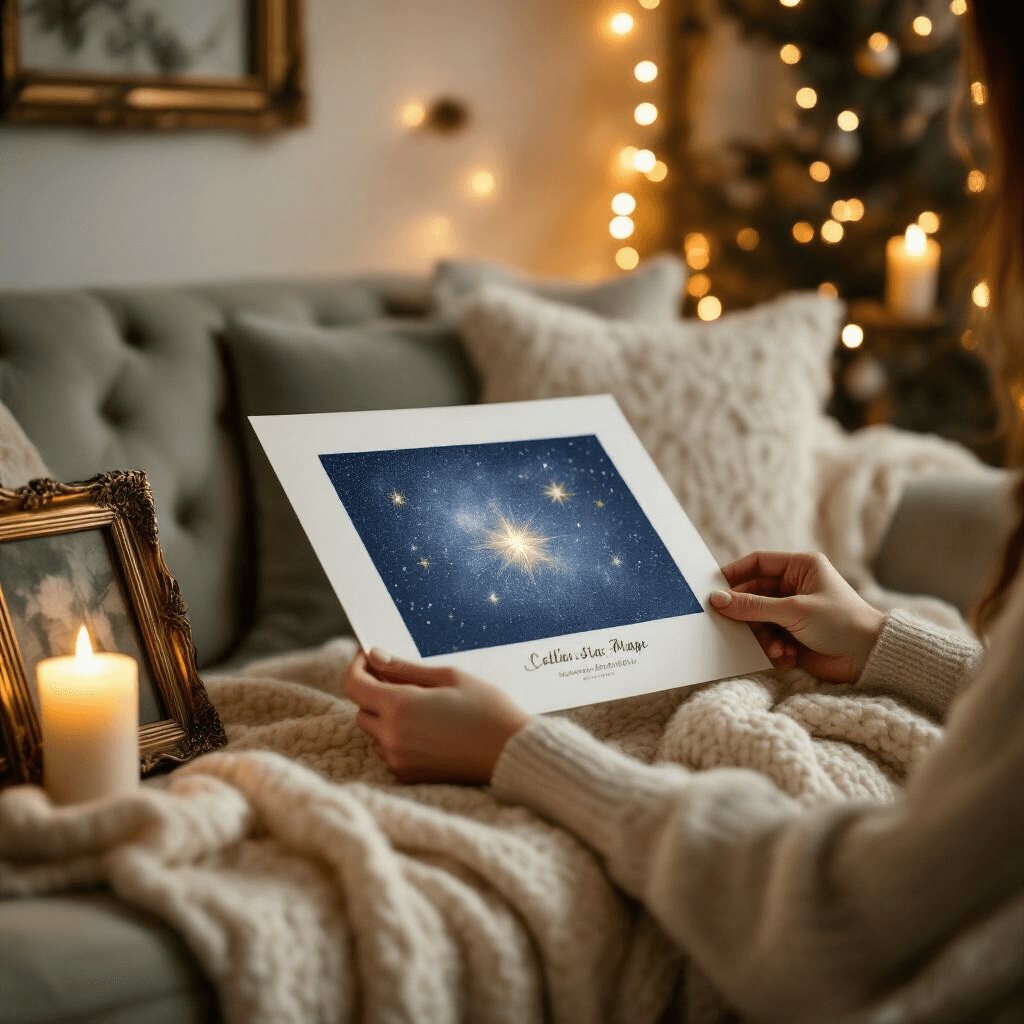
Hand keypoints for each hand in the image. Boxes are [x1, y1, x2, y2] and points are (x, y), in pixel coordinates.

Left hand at [344, 648, 531, 783]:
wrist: (510, 752)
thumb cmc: (486, 708)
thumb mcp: (447, 677)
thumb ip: (404, 668)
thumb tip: (374, 656)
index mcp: (400, 707)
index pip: (354, 684)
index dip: (357, 665)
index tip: (369, 655)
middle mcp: (393, 736)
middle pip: (362, 708)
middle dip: (373, 690)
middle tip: (399, 678)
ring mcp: (399, 759)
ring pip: (373, 731)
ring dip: (384, 715)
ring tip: (418, 705)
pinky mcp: (408, 775)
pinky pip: (387, 750)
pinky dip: (395, 736)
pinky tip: (424, 727)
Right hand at [709, 551, 885, 683]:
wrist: (871, 659)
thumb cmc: (842, 623)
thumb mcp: (794, 610)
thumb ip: (753, 606)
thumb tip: (717, 600)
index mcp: (800, 567)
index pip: (758, 563)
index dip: (734, 574)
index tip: (713, 588)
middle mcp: (795, 587)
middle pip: (754, 594)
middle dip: (746, 613)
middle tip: (730, 625)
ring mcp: (794, 612)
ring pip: (758, 619)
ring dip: (761, 635)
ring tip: (774, 647)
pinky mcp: (793, 635)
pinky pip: (768, 637)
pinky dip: (772, 648)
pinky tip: (785, 655)